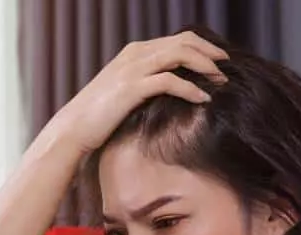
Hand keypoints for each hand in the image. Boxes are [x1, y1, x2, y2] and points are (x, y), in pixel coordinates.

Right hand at [47, 31, 228, 154]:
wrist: (74, 129)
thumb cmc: (100, 117)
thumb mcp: (125, 94)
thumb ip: (146, 84)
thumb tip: (171, 91)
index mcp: (135, 52)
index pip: (177, 39)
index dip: (202, 47)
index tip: (219, 61)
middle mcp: (135, 54)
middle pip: (183, 42)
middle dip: (209, 52)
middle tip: (227, 67)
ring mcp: (133, 69)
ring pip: (179, 55)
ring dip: (205, 66)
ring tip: (221, 81)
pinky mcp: (132, 88)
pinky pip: (170, 81)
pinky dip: (190, 88)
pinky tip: (204, 99)